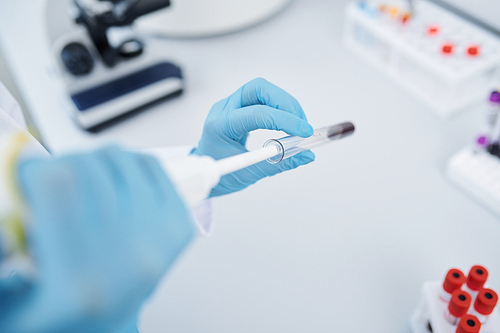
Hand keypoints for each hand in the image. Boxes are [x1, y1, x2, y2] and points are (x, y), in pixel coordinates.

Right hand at [1, 146, 193, 332]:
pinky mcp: (179, 226)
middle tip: (52, 182)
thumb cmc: (59, 315)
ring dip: (95, 162)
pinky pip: (152, 167)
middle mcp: (130, 257)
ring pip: (122, 159)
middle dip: (62, 164)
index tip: (30, 175)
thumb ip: (3, 250)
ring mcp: (161, 239)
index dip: (36, 169)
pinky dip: (129, 164)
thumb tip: (18, 172)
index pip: (60, 184)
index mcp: (80, 278)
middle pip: (91, 166)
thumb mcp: (12, 300)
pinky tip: (113, 180)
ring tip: (83, 184)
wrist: (104, 330)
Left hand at [192, 78, 314, 195]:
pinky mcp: (237, 106)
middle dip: (285, 103)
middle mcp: (223, 109)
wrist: (204, 172)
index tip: (304, 132)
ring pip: (261, 89)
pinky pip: (261, 97)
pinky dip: (277, 106)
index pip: (256, 114)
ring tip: (297, 124)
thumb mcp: (249, 174)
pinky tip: (286, 121)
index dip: (284, 120)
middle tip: (301, 124)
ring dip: (284, 103)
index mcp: (220, 126)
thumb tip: (306, 156)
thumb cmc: (220, 174)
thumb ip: (278, 163)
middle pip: (258, 89)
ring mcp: (230, 105)